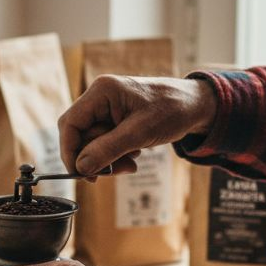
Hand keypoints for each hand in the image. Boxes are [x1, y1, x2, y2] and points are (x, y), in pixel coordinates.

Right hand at [59, 76, 215, 175]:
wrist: (196, 106)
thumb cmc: (172, 111)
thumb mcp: (140, 133)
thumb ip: (108, 150)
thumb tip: (81, 167)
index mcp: (102, 92)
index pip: (70, 123)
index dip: (70, 151)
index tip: (79, 173)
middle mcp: (100, 98)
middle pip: (80, 136)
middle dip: (96, 158)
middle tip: (115, 172)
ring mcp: (107, 109)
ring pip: (93, 143)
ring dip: (109, 159)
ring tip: (132, 164)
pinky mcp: (115, 120)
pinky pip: (105, 142)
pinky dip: (117, 155)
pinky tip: (135, 154)